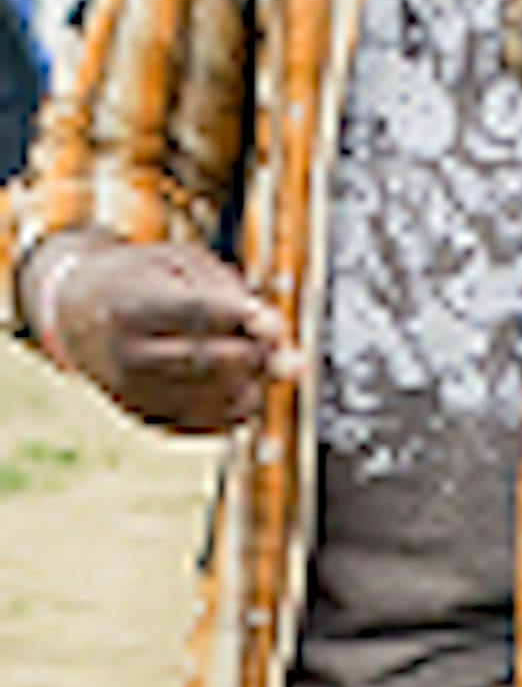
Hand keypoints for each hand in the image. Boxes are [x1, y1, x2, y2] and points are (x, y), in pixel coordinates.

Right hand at [31, 231, 295, 431]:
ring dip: (251, 383)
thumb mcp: (177, 262)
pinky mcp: (146, 418)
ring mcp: (135, 393)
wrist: (79, 312)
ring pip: (210, 399)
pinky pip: (205, 423)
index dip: (241, 318)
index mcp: (130, 305)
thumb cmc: (140, 279)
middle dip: (254, 354)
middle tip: (276, 345)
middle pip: (206, 360)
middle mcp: (128, 355)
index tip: (271, 321)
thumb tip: (276, 333)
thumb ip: (228, 289)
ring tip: (259, 361)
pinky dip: (235, 406)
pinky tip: (241, 384)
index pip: (196, 314)